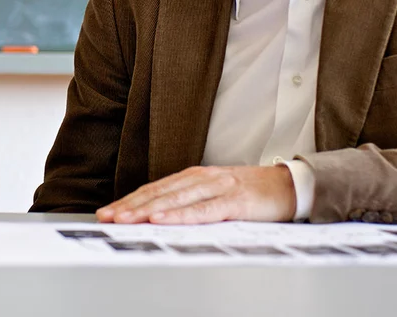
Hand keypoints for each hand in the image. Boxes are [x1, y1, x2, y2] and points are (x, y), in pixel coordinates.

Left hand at [96, 165, 296, 224]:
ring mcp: (218, 187)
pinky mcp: (235, 200)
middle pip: (159, 193)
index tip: (108, 212)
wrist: (289, 186)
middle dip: (130, 206)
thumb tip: (158, 216)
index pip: (155, 189)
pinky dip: (181, 215)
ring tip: (126, 219)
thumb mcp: (214, 196)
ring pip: (176, 199)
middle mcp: (202, 178)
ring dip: (148, 209)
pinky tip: (163, 219)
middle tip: (107, 217)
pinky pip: (203, 210)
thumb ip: (190, 203)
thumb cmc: (250, 194)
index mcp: (195, 177)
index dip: (130, 200)